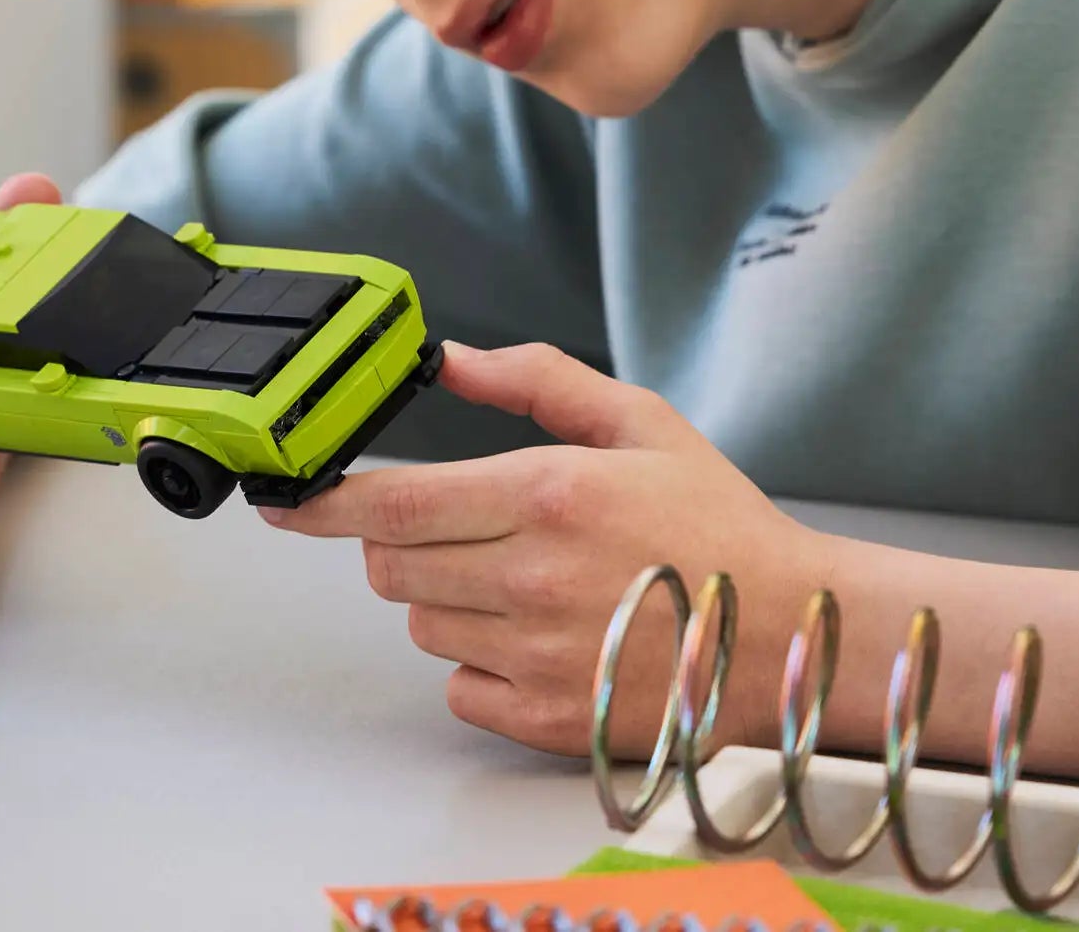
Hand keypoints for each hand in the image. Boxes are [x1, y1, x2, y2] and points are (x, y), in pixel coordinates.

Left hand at [260, 342, 838, 756]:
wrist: (790, 630)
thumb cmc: (718, 526)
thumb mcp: (642, 423)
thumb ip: (539, 382)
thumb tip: (452, 359)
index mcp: (549, 493)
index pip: (394, 503)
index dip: (325, 504)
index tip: (288, 502)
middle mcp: (533, 578)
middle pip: (392, 565)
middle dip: (406, 542)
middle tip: (475, 531)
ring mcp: (538, 656)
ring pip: (422, 623)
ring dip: (449, 599)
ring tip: (530, 584)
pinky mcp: (548, 719)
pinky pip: (459, 687)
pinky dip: (480, 664)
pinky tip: (543, 638)